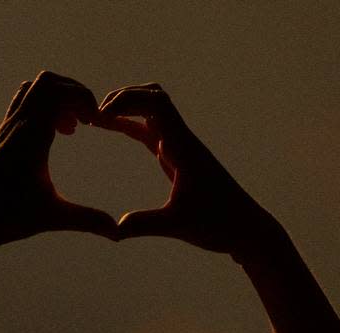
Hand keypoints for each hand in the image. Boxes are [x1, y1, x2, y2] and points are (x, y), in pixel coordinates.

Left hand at [0, 72, 118, 267]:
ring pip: (31, 91)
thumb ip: (87, 220)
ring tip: (69, 129)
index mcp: (30, 136)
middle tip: (86, 121)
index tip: (97, 122)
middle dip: (73, 93)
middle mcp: (15, 126)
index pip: (58, 92)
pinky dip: (41, 111)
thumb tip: (118, 232)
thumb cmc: (2, 218)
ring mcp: (4, 131)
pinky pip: (21, 107)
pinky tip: (49, 140)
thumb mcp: (50, 218)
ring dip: (55, 100)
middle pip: (46, 82)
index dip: (84, 98)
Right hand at [98, 84, 278, 259]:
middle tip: (93, 113)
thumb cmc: (219, 226)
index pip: (156, 103)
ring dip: (126, 107)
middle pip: (153, 96)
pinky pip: (151, 131)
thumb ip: (145, 225)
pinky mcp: (178, 158)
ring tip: (97, 118)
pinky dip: (130, 124)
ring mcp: (181, 148)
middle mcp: (183, 141)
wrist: (246, 230)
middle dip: (123, 98)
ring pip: (153, 110)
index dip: (125, 101)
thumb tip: (115, 230)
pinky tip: (111, 127)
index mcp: (184, 148)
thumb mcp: (178, 226)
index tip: (100, 117)